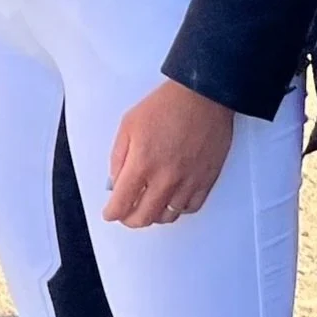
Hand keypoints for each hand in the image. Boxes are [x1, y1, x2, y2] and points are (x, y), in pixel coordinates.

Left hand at [104, 80, 234, 228]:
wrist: (203, 96)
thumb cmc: (165, 106)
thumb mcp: (128, 124)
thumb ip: (119, 157)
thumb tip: (116, 182)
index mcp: (142, 163)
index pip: (122, 204)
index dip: (112, 213)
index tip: (110, 212)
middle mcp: (165, 178)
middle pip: (144, 218)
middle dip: (130, 220)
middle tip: (127, 214)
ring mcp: (187, 181)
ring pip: (167, 217)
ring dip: (154, 215)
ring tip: (149, 206)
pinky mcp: (206, 180)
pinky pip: (190, 208)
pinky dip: (178, 209)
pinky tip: (172, 201)